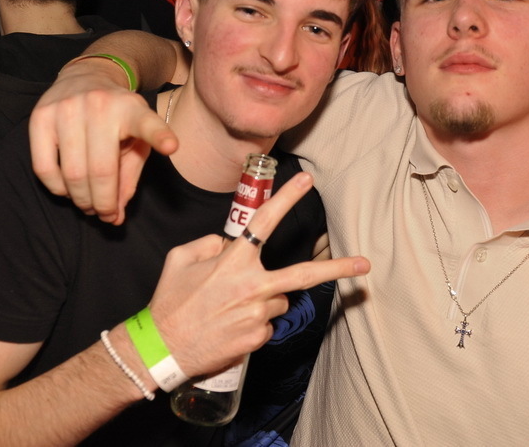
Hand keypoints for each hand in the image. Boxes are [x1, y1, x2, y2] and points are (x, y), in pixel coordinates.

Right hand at [30, 58, 172, 223]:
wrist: (86, 77)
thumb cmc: (117, 118)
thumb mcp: (135, 140)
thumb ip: (130, 177)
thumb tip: (115, 217)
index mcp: (131, 109)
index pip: (146, 124)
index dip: (159, 136)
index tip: (171, 147)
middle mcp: (99, 105)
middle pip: (101, 171)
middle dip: (104, 203)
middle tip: (105, 214)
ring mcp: (67, 109)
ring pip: (72, 174)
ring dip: (81, 200)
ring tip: (88, 204)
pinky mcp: (40, 116)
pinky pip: (43, 167)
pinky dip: (57, 188)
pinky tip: (67, 189)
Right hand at [148, 173, 370, 377]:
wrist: (163, 348)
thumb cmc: (170, 301)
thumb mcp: (180, 259)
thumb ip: (209, 244)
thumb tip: (229, 243)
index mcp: (234, 261)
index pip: (265, 221)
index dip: (286, 197)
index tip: (307, 181)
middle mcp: (253, 285)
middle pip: (304, 274)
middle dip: (338, 268)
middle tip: (365, 265)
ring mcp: (259, 314)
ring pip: (279, 299)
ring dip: (264, 300)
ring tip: (230, 309)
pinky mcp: (258, 337)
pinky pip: (267, 324)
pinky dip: (255, 323)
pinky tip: (230, 326)